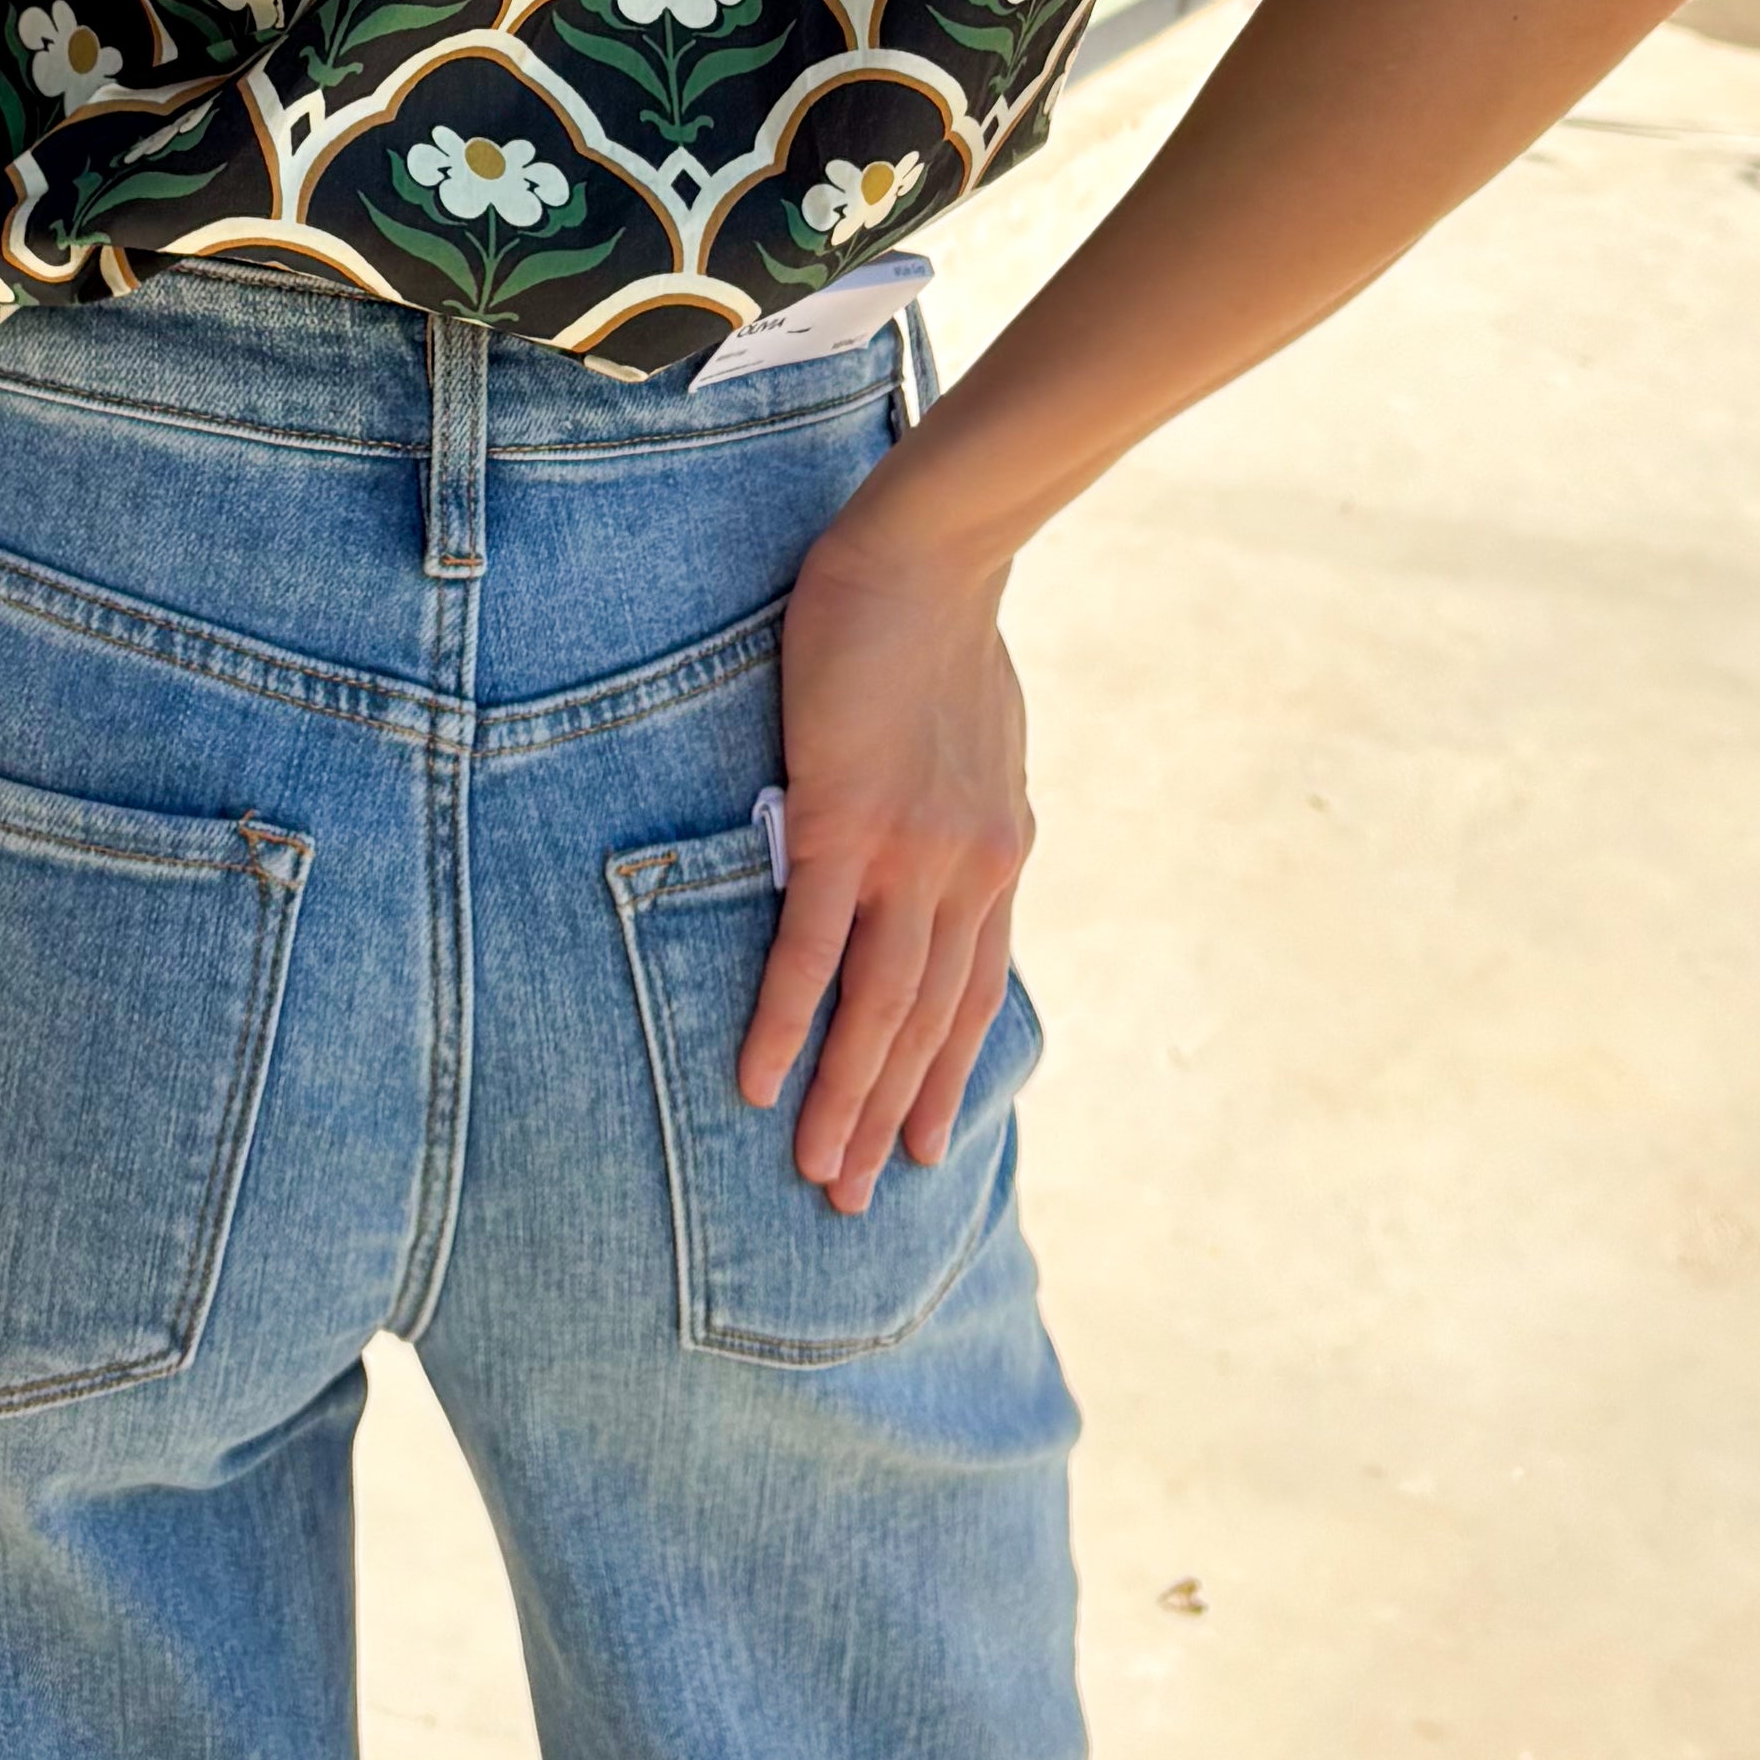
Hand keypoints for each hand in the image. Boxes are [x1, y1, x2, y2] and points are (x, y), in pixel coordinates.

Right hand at [736, 502, 1030, 1212]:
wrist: (929, 558)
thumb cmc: (945, 626)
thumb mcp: (985, 741)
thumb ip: (969, 805)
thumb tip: (953, 832)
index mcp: (999, 856)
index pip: (974, 994)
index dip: (943, 1077)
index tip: (919, 1148)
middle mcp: (967, 873)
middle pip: (928, 1024)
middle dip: (889, 1118)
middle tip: (849, 1200)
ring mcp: (909, 856)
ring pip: (878, 1008)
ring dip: (844, 1101)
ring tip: (812, 1175)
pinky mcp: (844, 824)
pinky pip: (812, 947)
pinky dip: (791, 1023)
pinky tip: (761, 1082)